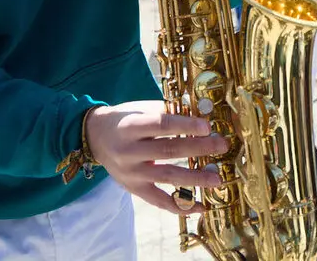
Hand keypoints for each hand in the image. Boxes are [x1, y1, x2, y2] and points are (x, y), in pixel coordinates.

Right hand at [84, 101, 227, 213]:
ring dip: (195, 179)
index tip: (207, 126)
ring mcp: (131, 173)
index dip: (185, 125)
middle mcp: (128, 151)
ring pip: (167, 177)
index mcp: (130, 126)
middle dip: (198, 148)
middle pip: (168, 150)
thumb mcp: (140, 110)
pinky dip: (181, 205)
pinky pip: (159, 201)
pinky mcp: (134, 188)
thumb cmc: (125, 119)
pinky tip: (201, 206)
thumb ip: (167, 113)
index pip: (161, 124)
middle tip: (222, 146)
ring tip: (217, 179)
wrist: (95, 137)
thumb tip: (202, 116)